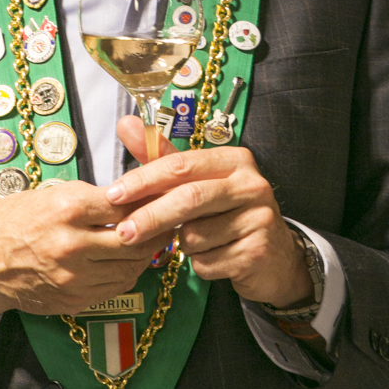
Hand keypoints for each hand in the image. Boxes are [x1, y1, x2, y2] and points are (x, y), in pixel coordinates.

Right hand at [0, 179, 174, 331]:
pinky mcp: (74, 300)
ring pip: (132, 266)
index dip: (149, 198)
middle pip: (136, 238)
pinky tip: (133, 259)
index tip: (164, 192)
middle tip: (173, 217)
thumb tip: (134, 196)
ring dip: (149, 253)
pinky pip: (117, 287)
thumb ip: (93, 197)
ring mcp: (74, 277)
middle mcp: (72, 245)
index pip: (125, 203)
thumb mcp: (51, 193)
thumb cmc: (15, 220)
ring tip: (157, 238)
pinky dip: (130, 272)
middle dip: (159, 228)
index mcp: (66, 209)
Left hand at [110, 116, 312, 307]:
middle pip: (188, 198)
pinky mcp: (257, 251)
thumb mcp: (198, 182)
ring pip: (195, 235)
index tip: (113, 194)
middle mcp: (251, 184)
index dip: (143, 179)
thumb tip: (125, 124)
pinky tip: (215, 258)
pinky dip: (200, 265)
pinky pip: (207, 262)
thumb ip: (161, 157)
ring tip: (198, 242)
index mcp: (235, 160)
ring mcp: (259, 218)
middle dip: (150, 216)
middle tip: (122, 232)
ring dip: (182, 244)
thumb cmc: (226, 214)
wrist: (274, 258)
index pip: (181, 165)